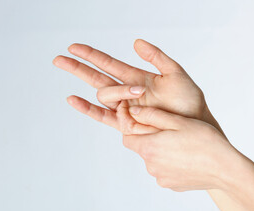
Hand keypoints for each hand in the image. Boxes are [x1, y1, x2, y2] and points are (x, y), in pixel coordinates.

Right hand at [53, 39, 218, 134]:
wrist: (195, 125)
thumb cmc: (189, 102)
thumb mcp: (175, 73)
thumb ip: (157, 57)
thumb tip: (135, 42)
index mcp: (136, 78)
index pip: (108, 64)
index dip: (91, 55)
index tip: (74, 47)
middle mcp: (127, 92)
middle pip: (96, 78)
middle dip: (79, 67)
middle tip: (59, 59)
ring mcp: (125, 108)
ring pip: (105, 95)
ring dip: (118, 90)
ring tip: (140, 91)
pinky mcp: (126, 124)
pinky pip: (102, 116)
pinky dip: (88, 108)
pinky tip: (73, 99)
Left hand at [122, 105, 238, 191]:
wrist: (225, 169)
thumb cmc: (204, 142)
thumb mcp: (178, 122)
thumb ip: (153, 115)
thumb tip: (134, 111)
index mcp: (149, 148)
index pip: (127, 138)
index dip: (131, 127)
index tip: (143, 121)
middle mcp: (151, 166)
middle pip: (142, 148)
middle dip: (151, 138)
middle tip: (171, 130)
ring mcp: (162, 178)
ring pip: (155, 160)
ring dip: (162, 151)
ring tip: (182, 143)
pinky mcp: (172, 185)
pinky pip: (166, 171)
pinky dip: (171, 163)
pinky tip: (187, 156)